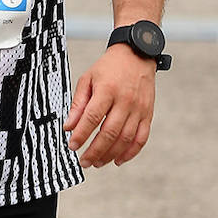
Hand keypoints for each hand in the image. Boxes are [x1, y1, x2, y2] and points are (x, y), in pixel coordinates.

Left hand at [63, 43, 156, 167]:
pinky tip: (118, 160)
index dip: (81, 134)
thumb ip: (78, 103)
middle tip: (84, 162)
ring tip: (97, 162)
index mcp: (107, 89)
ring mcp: (138, 108)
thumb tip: (69, 126)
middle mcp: (125, 100)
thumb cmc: (109, 67)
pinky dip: (130, 152)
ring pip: (125, 138)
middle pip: (109, 132)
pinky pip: (141, 138)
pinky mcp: (148, 114)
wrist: (136, 55)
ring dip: (110, 155)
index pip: (92, 117)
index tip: (72, 146)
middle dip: (95, 151)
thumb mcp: (88, 78)